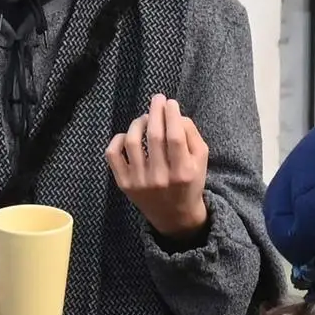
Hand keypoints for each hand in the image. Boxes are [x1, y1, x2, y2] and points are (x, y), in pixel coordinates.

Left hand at [107, 94, 210, 237]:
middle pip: (154, 136)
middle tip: (157, 99)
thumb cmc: (189, 181)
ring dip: (138, 122)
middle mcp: (160, 178)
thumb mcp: (201, 159)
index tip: (170, 102)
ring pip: (132, 142)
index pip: (175, 137)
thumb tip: (175, 114)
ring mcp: (139, 182)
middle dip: (155, 111)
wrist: (174, 215)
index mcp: (182, 172)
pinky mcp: (124, 184)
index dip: (171, 115)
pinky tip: (127, 135)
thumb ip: (192, 134)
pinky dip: (117, 139)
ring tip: (145, 118)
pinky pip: (113, 155)